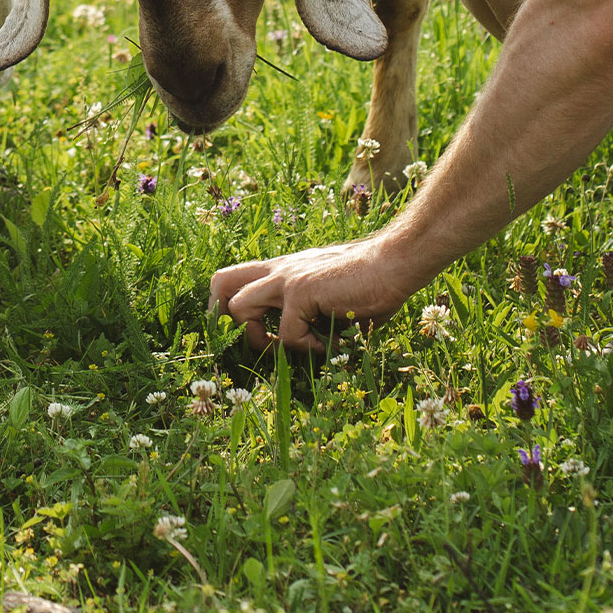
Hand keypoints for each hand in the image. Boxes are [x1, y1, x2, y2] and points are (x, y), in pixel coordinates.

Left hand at [209, 235, 417, 352]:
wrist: (392, 264)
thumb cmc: (369, 283)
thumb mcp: (328, 298)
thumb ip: (310, 315)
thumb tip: (309, 345)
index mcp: (281, 270)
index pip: (235, 279)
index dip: (231, 309)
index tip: (257, 336)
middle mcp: (277, 270)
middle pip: (220, 283)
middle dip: (222, 318)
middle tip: (253, 340)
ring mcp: (285, 278)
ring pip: (237, 307)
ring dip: (259, 339)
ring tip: (288, 347)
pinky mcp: (300, 291)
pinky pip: (286, 333)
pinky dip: (306, 348)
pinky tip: (330, 344)